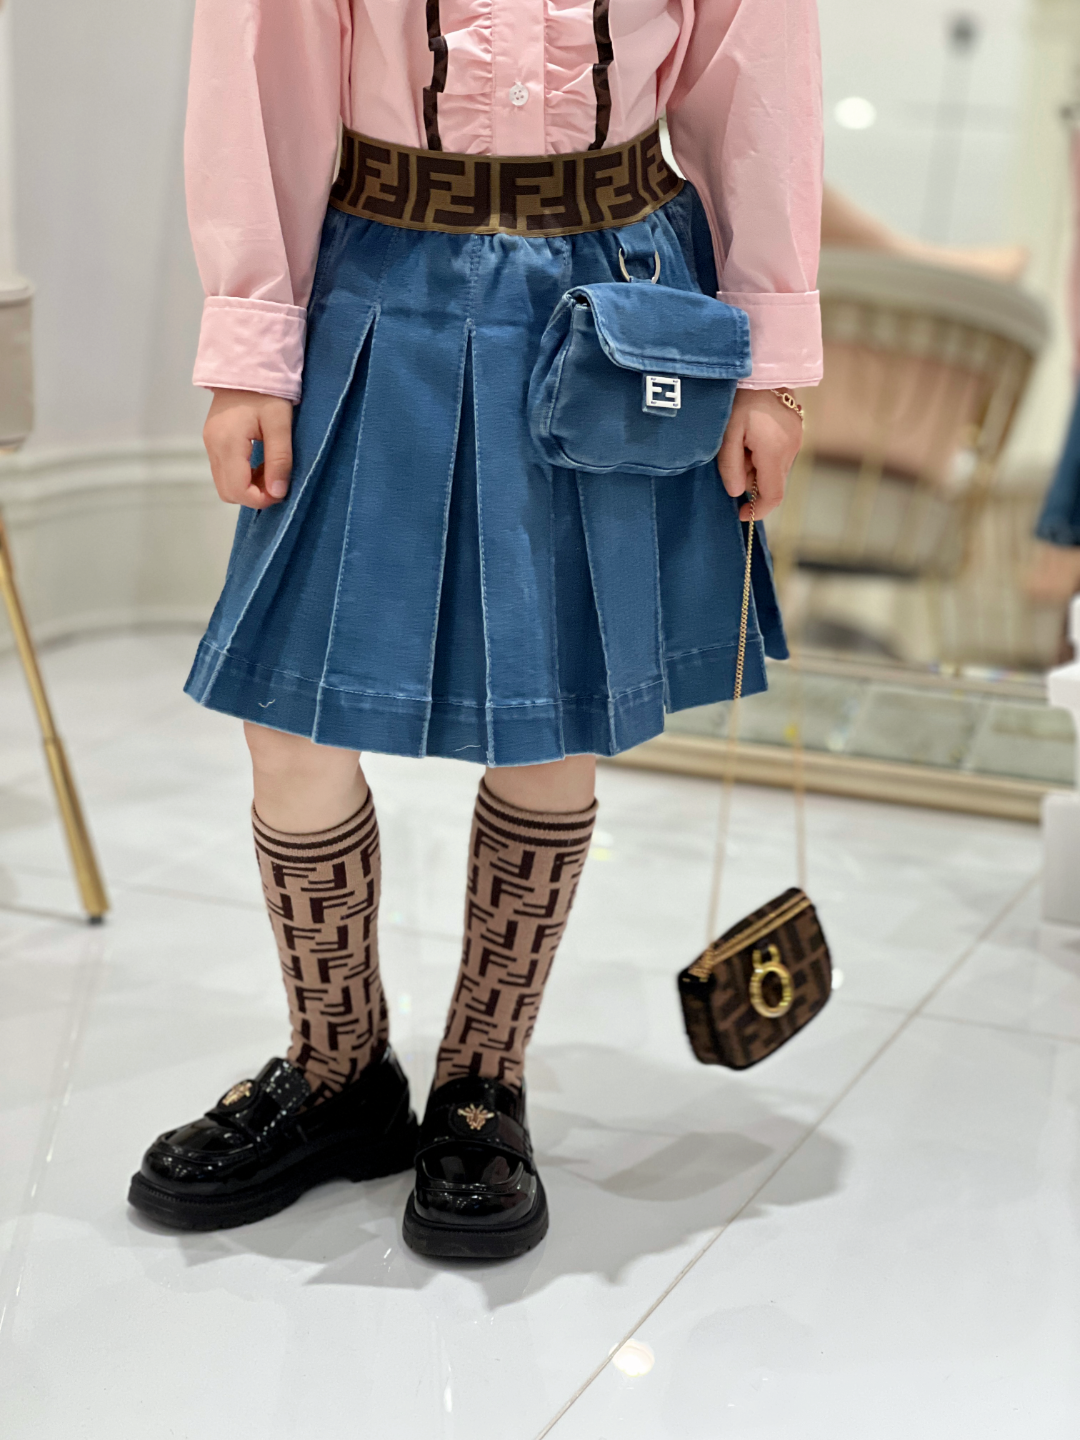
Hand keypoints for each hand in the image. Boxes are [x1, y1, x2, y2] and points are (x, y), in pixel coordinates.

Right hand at [203, 390, 294, 509]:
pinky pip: (224, 470)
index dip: (261, 499)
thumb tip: (278, 492)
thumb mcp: (280, 424)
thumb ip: (279, 459)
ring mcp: (210, 444)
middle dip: (254, 496)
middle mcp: (213, 446)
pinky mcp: (212, 441)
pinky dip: (242, 475)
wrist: (246, 365)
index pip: (238, 491)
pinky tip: (259, 462)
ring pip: (224, 483)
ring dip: (248, 486)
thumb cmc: (266, 391)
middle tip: (277, 482)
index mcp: (227, 443)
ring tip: (270, 469)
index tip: (281, 491)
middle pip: (228, 492)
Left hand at [717, 389, 803, 520]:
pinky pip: (781, 454)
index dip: (758, 510)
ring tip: (741, 442)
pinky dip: (765, 455)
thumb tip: (737, 493)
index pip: (773, 495)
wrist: (761, 367)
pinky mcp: (797, 429)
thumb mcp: (727, 435)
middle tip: (733, 460)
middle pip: (773, 482)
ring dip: (757, 467)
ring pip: (776, 468)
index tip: (741, 513)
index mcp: (775, 452)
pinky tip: (752, 436)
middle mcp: (792, 448)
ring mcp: (797, 438)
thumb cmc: (739, 399)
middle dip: (752, 482)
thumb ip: (730, 467)